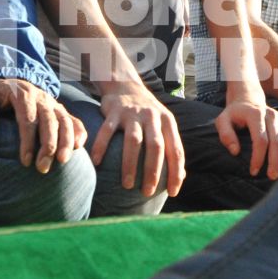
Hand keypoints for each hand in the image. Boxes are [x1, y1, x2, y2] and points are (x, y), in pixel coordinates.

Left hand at [0, 78, 85, 172]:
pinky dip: (79, 132)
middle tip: (43, 167)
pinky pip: (74, 119)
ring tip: (63, 161)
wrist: (12, 81)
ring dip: (66, 141)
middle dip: (48, 145)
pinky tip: (79, 147)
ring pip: (64, 121)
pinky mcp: (60, 109)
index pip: (28, 119)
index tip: (25, 161)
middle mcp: (41, 98)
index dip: (28, 141)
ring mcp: (53, 103)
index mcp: (22, 94)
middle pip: (49, 121)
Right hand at [93, 82, 184, 198]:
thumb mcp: (163, 126)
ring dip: (130, 164)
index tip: (172, 192)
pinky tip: (97, 162)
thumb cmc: (147, 114)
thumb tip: (180, 178)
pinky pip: (107, 131)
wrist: (126, 85)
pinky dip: (101, 146)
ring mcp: (133, 113)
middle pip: (156, 146)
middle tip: (148, 192)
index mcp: (167, 122)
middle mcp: (152, 116)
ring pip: (133, 141)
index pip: (176, 150)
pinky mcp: (114, 111)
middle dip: (153, 171)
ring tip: (127, 185)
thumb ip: (171, 148)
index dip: (176, 172)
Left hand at [216, 96, 277, 179]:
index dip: (258, 157)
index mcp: (255, 115)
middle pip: (277, 140)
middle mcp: (271, 115)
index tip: (253, 171)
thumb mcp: (222, 120)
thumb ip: (225, 134)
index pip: (260, 139)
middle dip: (276, 160)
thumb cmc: (234, 114)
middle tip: (272, 177)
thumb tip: (235, 151)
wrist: (247, 99)